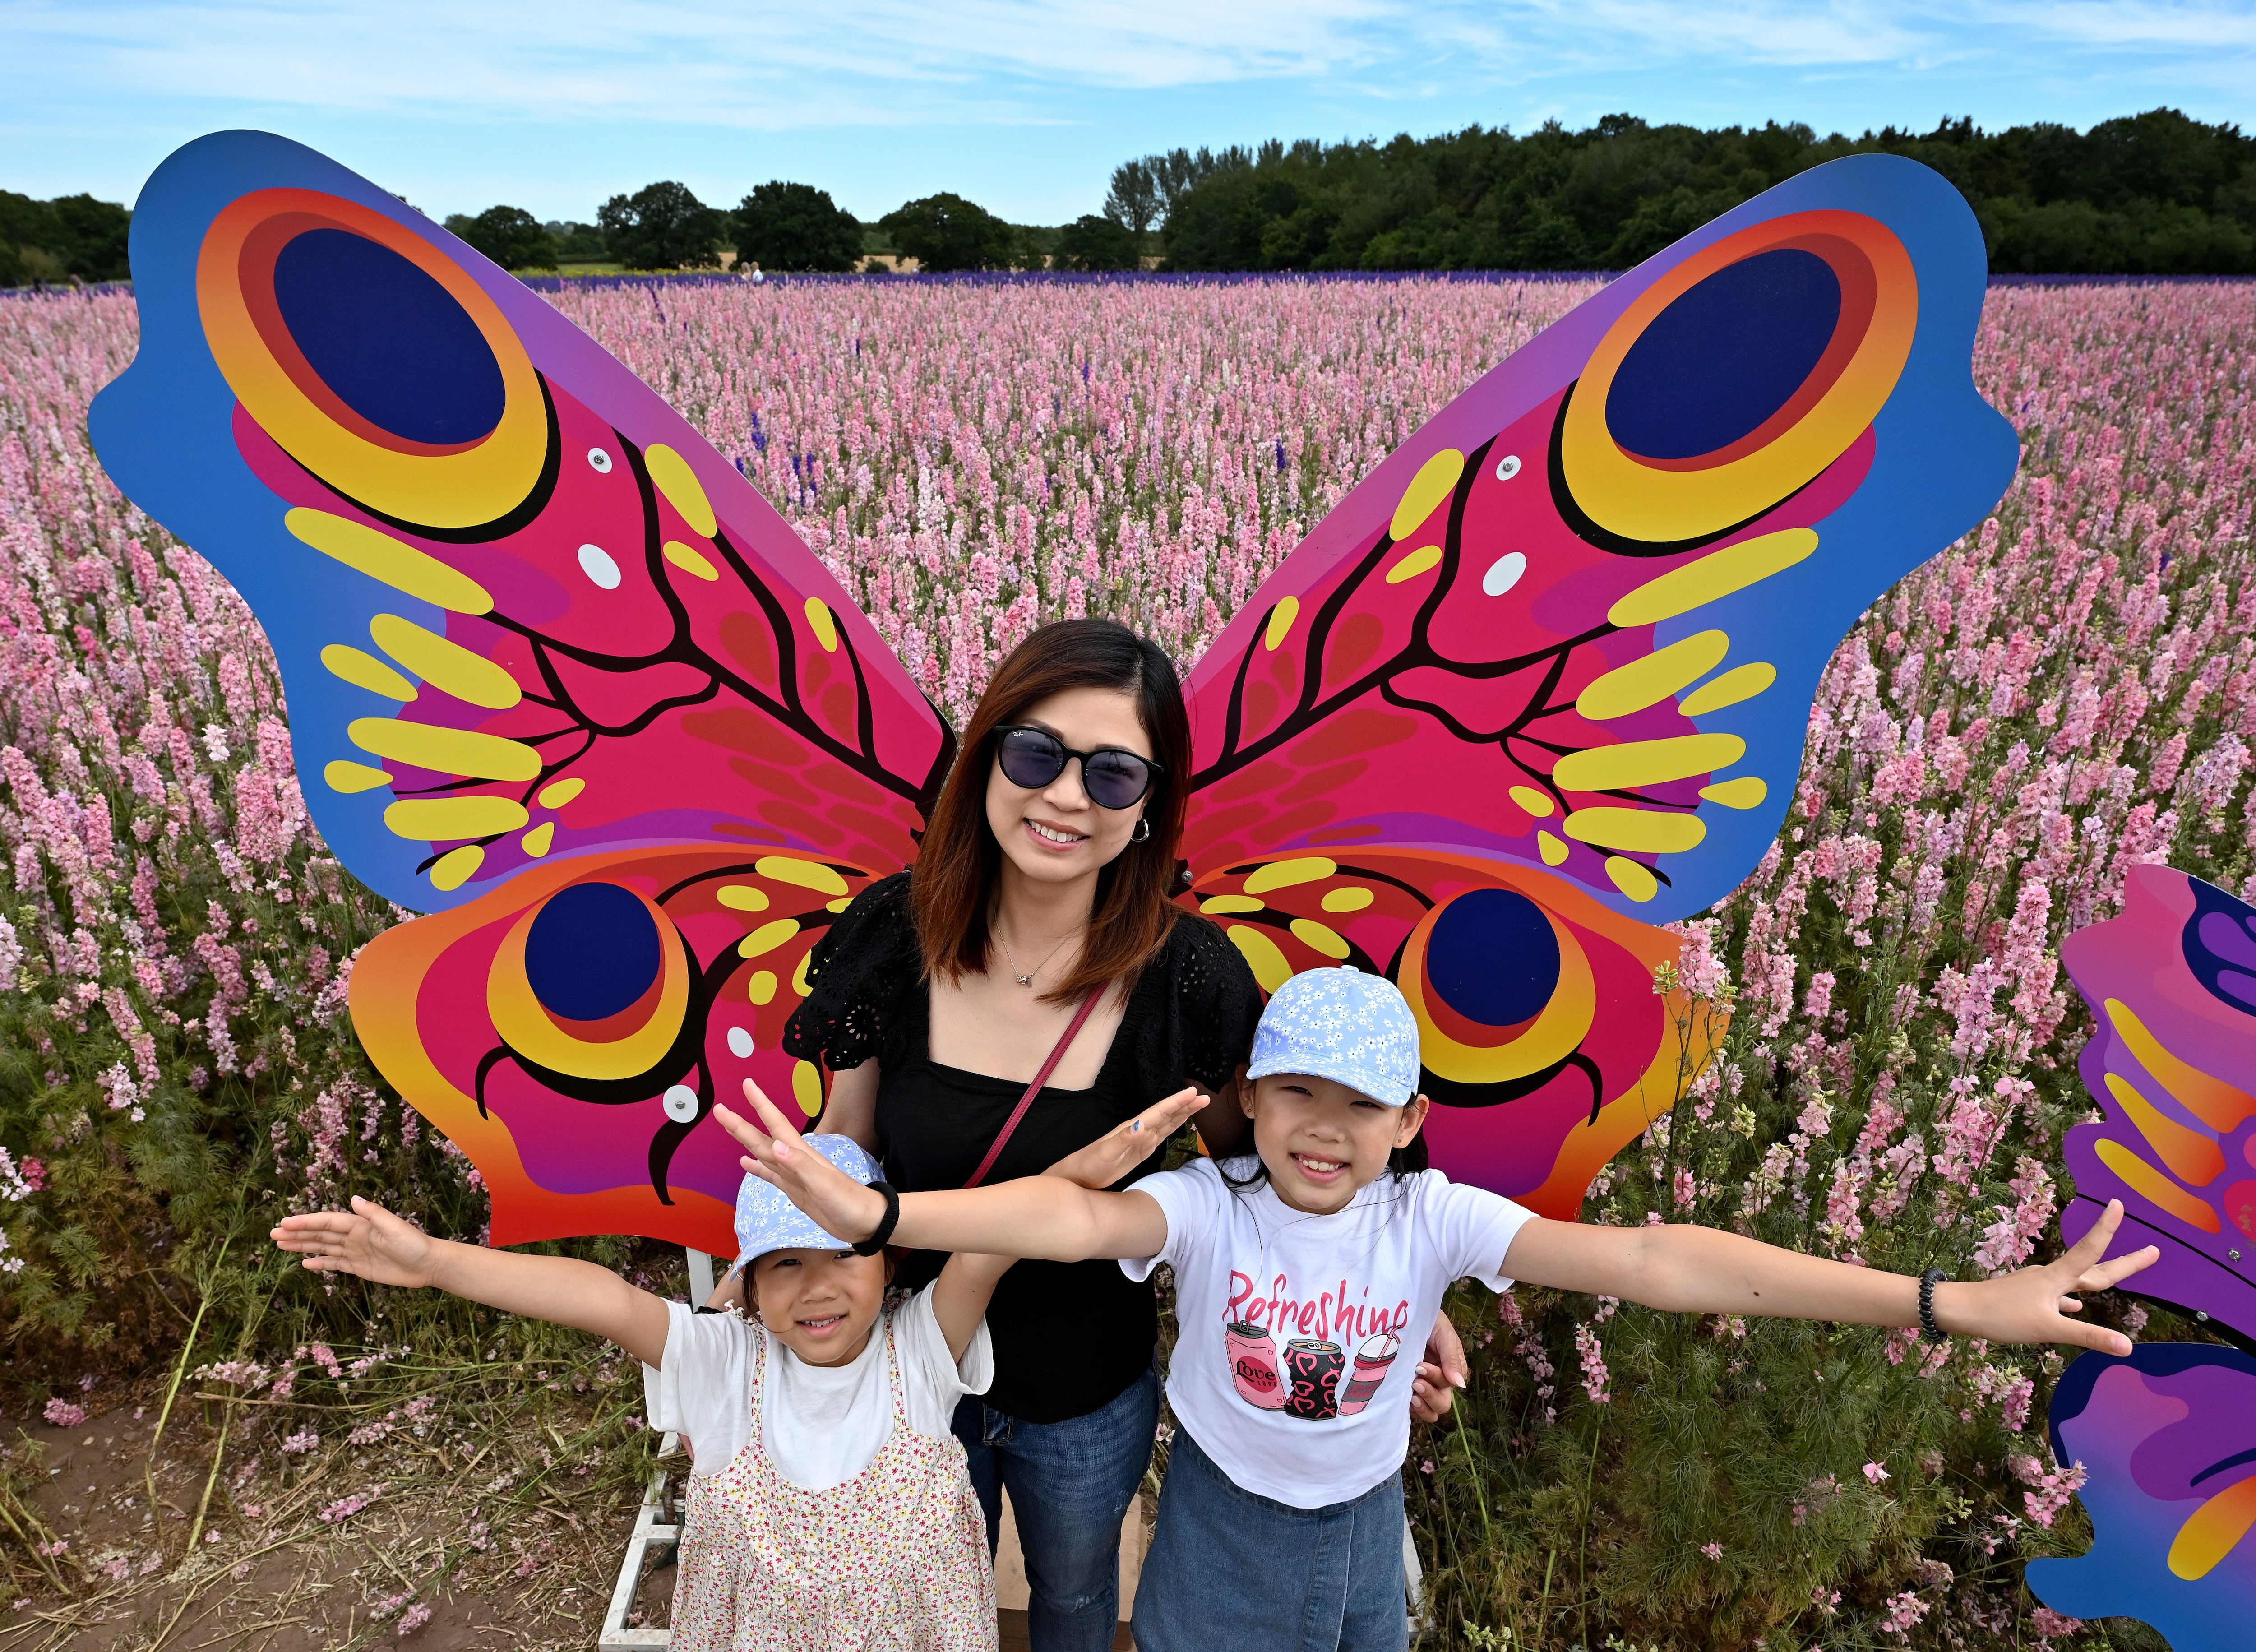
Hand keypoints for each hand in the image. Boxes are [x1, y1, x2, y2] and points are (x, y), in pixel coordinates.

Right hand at [271, 1196, 441, 1288]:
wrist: (428, 1265)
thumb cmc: (414, 1244)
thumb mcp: (394, 1227)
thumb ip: (374, 1214)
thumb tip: (353, 1199)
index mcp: (361, 1225)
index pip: (327, 1222)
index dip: (306, 1222)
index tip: (285, 1223)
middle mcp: (355, 1236)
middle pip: (321, 1233)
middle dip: (297, 1233)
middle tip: (273, 1234)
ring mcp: (356, 1251)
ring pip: (324, 1247)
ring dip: (303, 1246)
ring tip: (280, 1246)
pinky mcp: (359, 1267)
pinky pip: (335, 1264)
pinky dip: (320, 1263)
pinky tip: (304, 1263)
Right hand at [713, 1080, 889, 1244]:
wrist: (863, 1221)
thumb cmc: (847, 1201)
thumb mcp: (823, 1183)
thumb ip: (800, 1164)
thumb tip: (775, 1145)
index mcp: (800, 1153)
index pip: (775, 1123)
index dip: (761, 1104)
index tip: (747, 1085)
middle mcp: (794, 1160)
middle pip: (762, 1137)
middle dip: (740, 1123)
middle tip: (719, 1109)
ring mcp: (793, 1175)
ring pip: (763, 1152)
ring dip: (746, 1140)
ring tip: (729, 1127)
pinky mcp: (794, 1189)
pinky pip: (770, 1175)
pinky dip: (757, 1168)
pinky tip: (745, 1163)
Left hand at [1045, 1088, 1207, 1189]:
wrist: (1079, 1176)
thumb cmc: (1090, 1164)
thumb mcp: (1106, 1153)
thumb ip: (1123, 1139)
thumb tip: (1141, 1125)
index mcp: (1133, 1128)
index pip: (1159, 1112)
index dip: (1176, 1103)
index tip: (1193, 1092)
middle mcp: (1139, 1131)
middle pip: (1167, 1115)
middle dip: (1185, 1106)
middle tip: (1205, 1097)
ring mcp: (1141, 1140)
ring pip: (1167, 1123)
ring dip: (1182, 1114)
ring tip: (1199, 1104)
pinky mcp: (1140, 1150)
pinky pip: (1161, 1136)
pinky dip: (1173, 1127)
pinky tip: (1179, 1122)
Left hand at [1411, 1308, 1467, 1422]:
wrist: (1412, 1316)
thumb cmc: (1432, 1323)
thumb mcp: (1445, 1337)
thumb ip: (1452, 1359)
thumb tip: (1460, 1385)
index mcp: (1452, 1372)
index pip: (1448, 1386)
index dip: (1436, 1379)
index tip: (1421, 1365)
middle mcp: (1439, 1383)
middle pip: (1441, 1405)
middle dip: (1430, 1397)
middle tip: (1415, 1382)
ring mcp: (1424, 1387)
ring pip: (1429, 1412)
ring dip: (1421, 1407)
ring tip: (1410, 1395)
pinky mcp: (1408, 1390)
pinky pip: (1411, 1409)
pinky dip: (1407, 1407)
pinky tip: (1400, 1397)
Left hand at [1937, 1198, 2159, 1354]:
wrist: (1959, 1310)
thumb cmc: (2001, 1317)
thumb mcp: (2048, 1329)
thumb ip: (2087, 1336)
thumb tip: (2128, 1346)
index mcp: (2057, 1277)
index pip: (2090, 1250)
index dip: (2106, 1228)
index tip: (2119, 1202)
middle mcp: (2051, 1276)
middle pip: (2094, 1267)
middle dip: (2125, 1262)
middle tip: (2154, 1251)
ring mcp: (2039, 1285)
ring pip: (2077, 1280)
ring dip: (2100, 1277)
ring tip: (2120, 1272)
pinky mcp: (2028, 1296)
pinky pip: (2058, 1294)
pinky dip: (2072, 1298)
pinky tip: (2074, 1305)